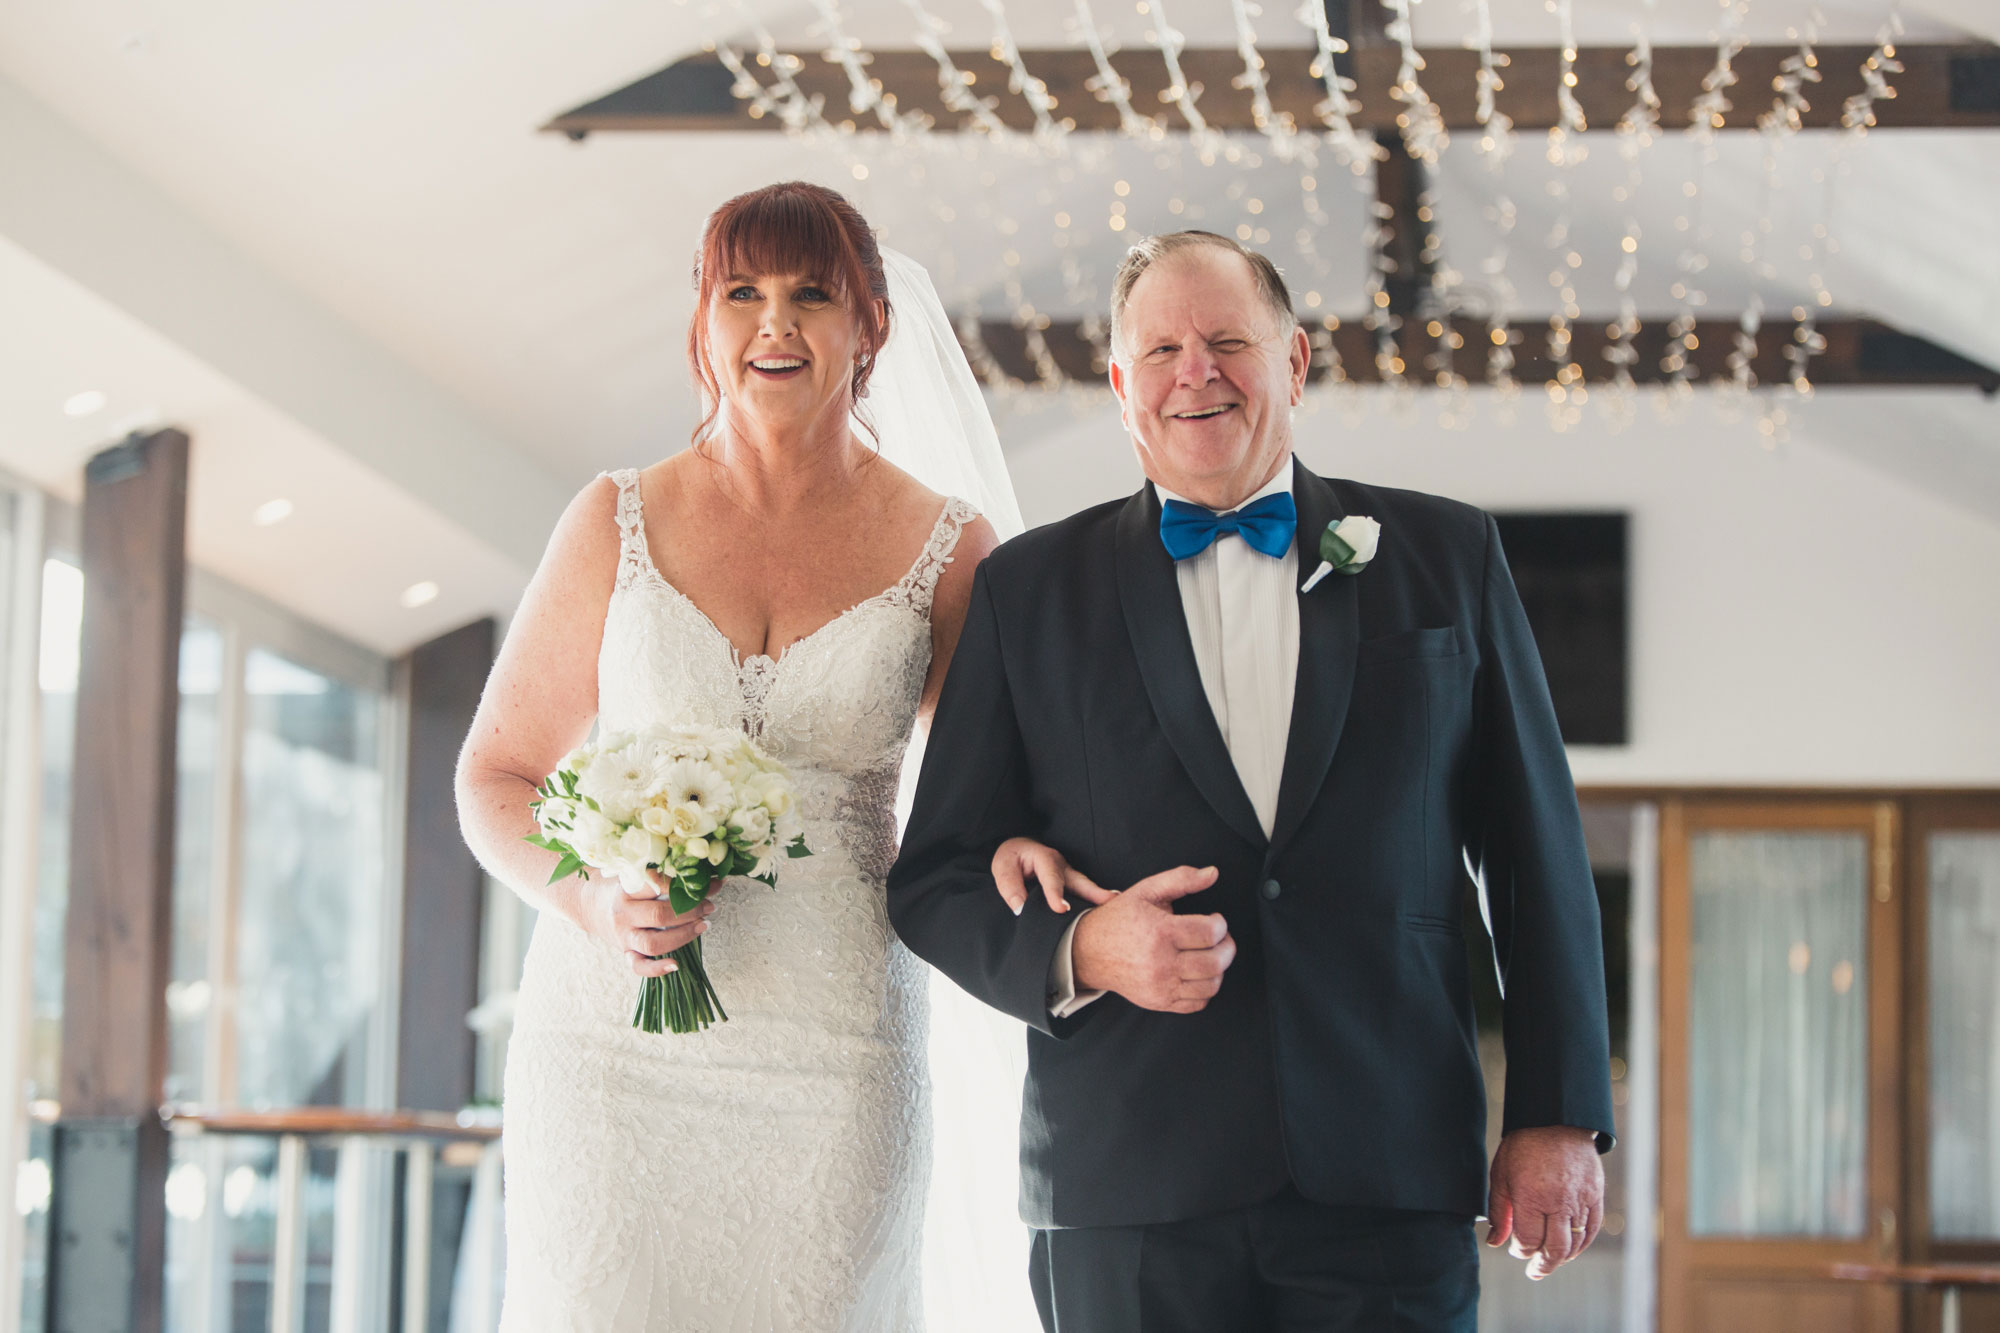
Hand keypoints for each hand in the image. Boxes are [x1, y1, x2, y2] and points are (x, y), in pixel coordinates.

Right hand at [576, 871, 716, 977]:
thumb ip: (668, 877)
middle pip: (659, 915)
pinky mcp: (626, 953)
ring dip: (683, 935)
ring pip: (653, 943)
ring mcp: (624, 936)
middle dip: (690, 911)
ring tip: (704, 925)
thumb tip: (711, 879)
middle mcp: (624, 914)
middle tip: (709, 906)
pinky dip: (657, 969)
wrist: (591, 906)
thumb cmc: (624, 889)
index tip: (707, 884)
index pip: (657, 886)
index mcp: (627, 890)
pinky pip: (639, 966)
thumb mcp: (639, 877)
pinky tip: (675, 965)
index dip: (684, 885)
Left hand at [991, 837, 1117, 914]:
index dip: (1056, 894)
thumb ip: (1010, 888)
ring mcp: (1069, 874)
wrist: (1017, 850)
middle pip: (1079, 880)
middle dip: (1095, 892)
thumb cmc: (1011, 859)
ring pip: (1085, 887)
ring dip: (1100, 897)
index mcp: (1044, 858)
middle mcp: (1061, 866)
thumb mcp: (1003, 868)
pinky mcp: (1071, 884)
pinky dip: (1094, 901)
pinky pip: (1083, 893)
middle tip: (1110, 901)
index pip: (1051, 878)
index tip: (1061, 909)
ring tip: (1116, 907)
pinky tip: (1104, 913)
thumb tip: (1021, 909)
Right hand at [1070, 865, 1233, 1013]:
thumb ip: (1182, 878)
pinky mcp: (1160, 1002)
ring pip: (1210, 985)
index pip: (1210, 933)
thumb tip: (1213, 873)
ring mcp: (1160, 986)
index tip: (1215, 920)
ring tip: (1211, 955)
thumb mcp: (1147, 891)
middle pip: (1215, 962)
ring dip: (1219, 969)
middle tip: (1221, 939)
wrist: (1089, 952)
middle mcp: (1161, 962)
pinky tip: (1198, 973)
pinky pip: (1198, 1003)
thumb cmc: (1120, 919)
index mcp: (1160, 931)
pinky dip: (1206, 989)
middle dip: (1227, 948)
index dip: (1221, 925)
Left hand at [1485, 1125, 1604, 1279]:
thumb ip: (1498, 1211)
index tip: (1515, 1250)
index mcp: (1531, 1197)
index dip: (1520, 1251)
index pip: (1527, 1241)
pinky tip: (1570, 1249)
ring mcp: (1580, 1200)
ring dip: (1561, 1258)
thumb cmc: (1523, 1146)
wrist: (1556, 1120)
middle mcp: (1558, 1202)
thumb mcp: (1501, 1175)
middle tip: (1534, 1272)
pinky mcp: (1595, 1196)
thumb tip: (1494, 1242)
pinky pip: (1591, 1230)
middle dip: (1542, 1266)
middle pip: (1554, 1250)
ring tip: (1550, 1262)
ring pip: (1574, 1244)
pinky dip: (1581, 1245)